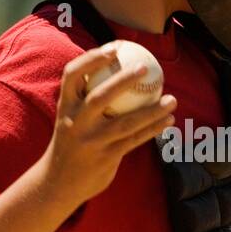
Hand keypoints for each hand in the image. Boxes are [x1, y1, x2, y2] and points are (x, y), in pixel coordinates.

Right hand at [39, 45, 176, 218]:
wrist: (58, 183)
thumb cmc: (71, 142)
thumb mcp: (70, 118)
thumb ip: (86, 98)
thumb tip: (116, 67)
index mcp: (65, 107)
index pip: (72, 75)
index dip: (91, 59)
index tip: (114, 49)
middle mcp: (76, 122)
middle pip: (100, 96)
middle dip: (123, 80)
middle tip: (146, 68)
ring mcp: (92, 141)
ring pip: (126, 122)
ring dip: (152, 110)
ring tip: (172, 99)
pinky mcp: (106, 158)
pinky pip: (135, 140)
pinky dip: (153, 129)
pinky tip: (169, 120)